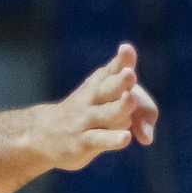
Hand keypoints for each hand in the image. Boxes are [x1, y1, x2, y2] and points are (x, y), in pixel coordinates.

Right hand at [47, 43, 158, 171]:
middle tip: (130, 74)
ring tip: (131, 98)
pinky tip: (126, 137)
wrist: (43, 133)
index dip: (121, 61)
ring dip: (119, 107)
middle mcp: (91, 99)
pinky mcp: (82, 142)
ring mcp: (85, 120)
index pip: (111, 71)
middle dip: (119, 81)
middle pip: (107, 89)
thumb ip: (131, 112)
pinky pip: (98, 139)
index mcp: (98, 85)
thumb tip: (148, 137)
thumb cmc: (84, 116)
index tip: (126, 50)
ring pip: (105, 114)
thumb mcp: (103, 105)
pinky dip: (112, 138)